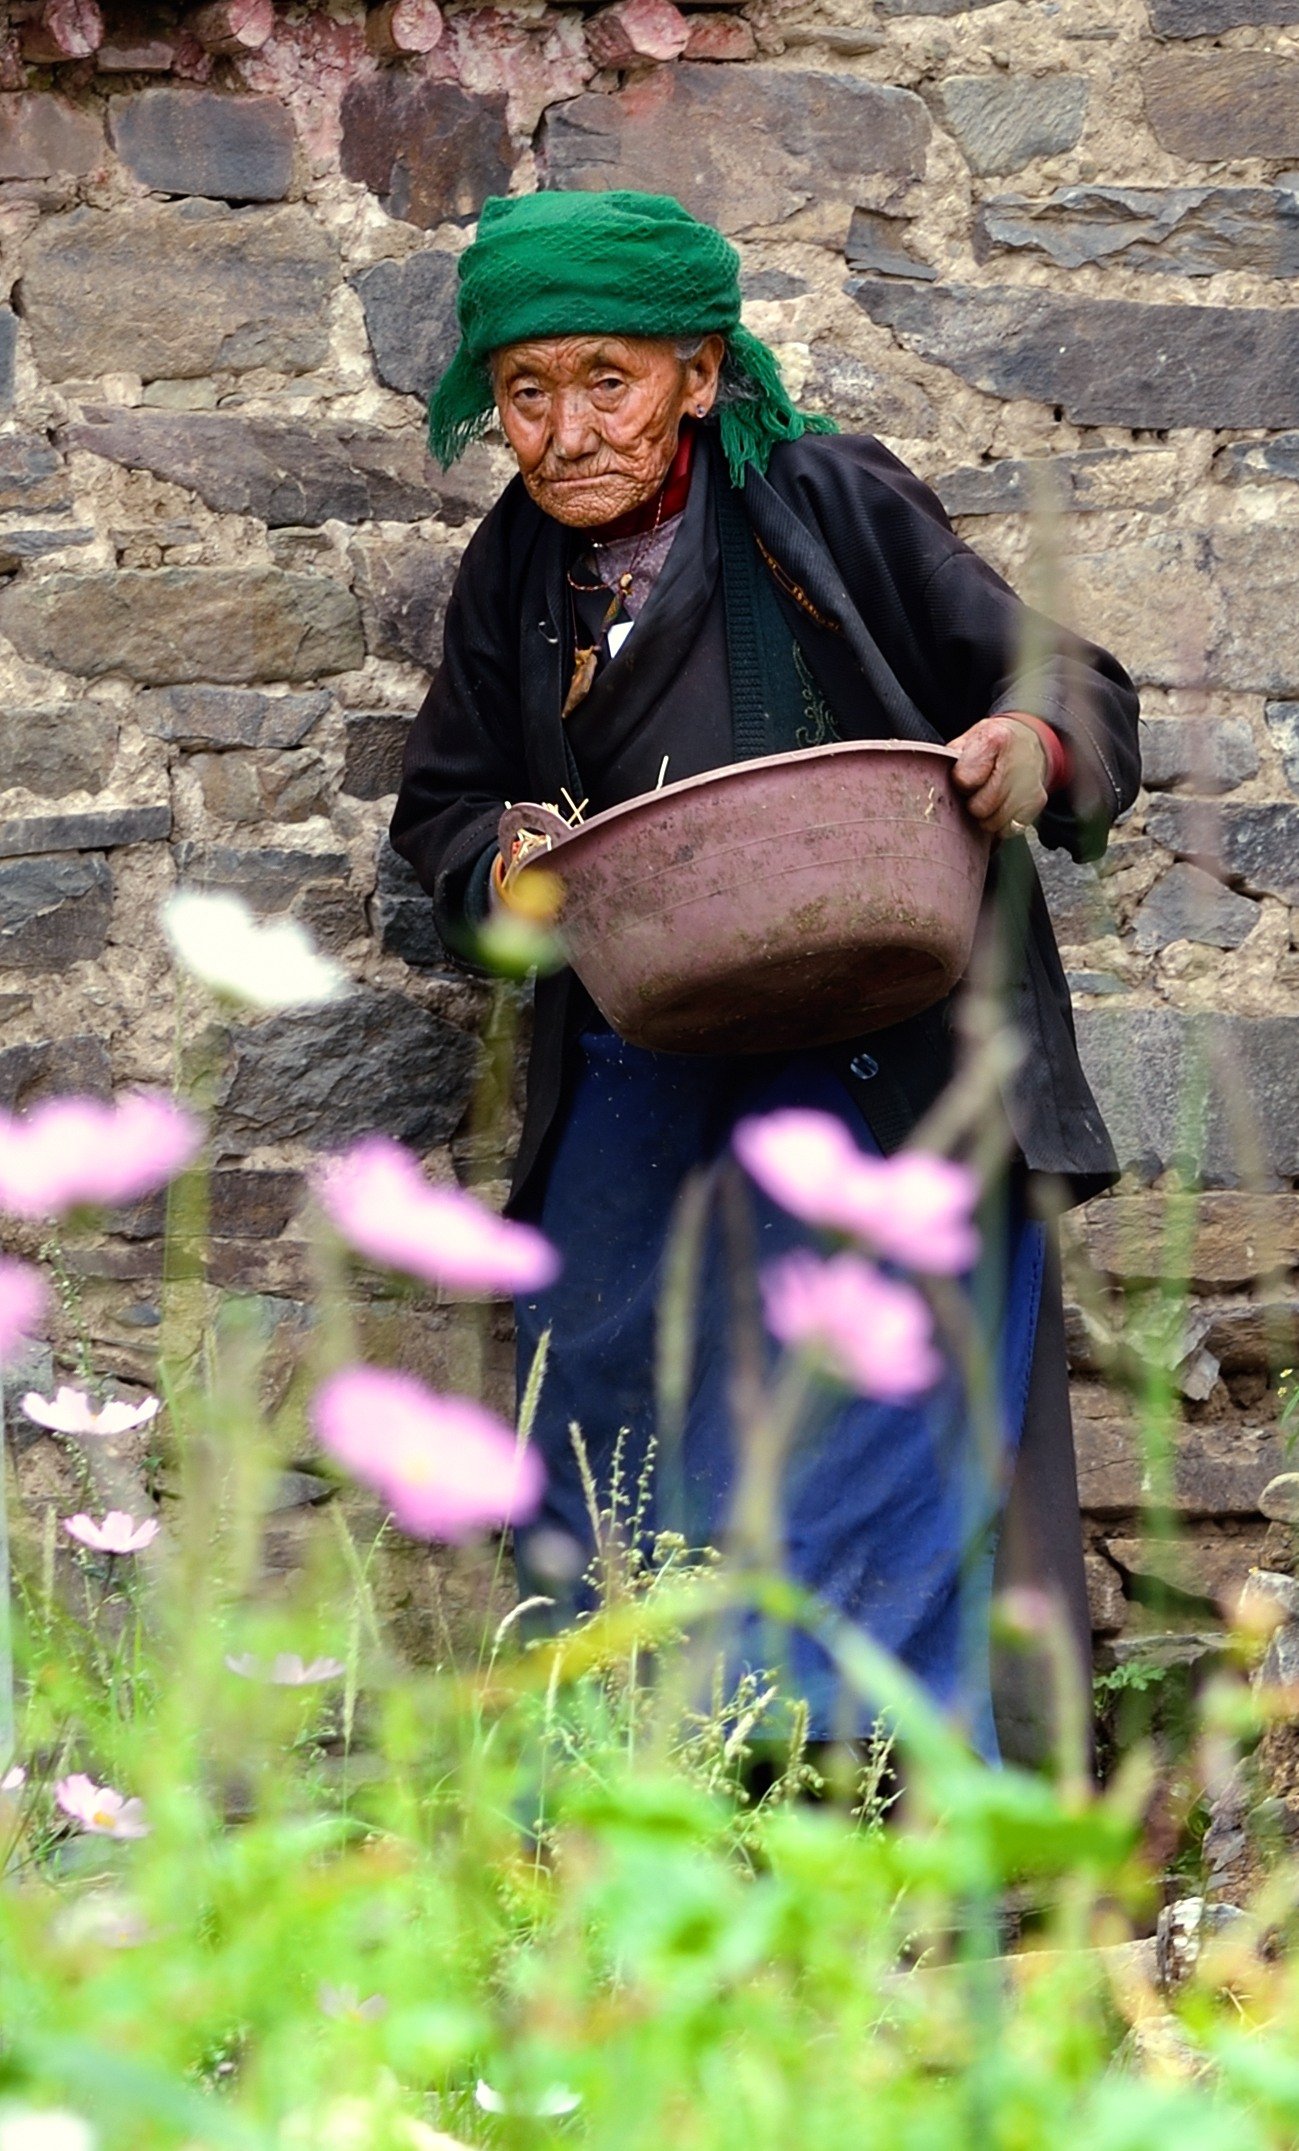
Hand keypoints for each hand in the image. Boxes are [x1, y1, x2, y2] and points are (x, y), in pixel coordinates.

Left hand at [948, 715, 1048, 838]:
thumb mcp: (968, 740)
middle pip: (981, 806)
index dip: (959, 783)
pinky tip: (1000, 806)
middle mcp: (1016, 762)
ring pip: (994, 822)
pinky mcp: (1037, 801)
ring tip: (987, 799)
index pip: (965, 779)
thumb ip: (951, 760)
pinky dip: (1001, 824)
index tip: (962, 779)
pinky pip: (1009, 829)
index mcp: (994, 740)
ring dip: (985, 817)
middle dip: (973, 804)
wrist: (1028, 739)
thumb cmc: (991, 744)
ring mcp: (1029, 784)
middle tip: (975, 793)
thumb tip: (933, 784)